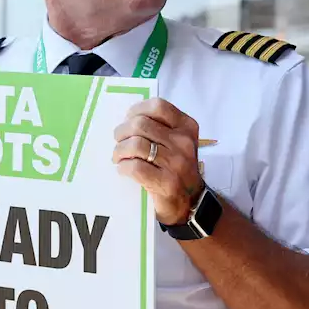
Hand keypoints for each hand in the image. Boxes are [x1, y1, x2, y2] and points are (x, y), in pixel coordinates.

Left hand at [112, 98, 202, 225]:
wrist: (190, 201)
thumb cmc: (176, 168)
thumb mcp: (177, 142)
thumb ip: (159, 127)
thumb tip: (128, 119)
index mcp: (187, 127)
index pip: (157, 106)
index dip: (136, 111)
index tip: (128, 120)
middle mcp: (183, 142)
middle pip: (140, 124)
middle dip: (121, 133)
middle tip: (119, 143)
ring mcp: (176, 163)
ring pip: (135, 145)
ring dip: (119, 151)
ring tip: (119, 158)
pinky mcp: (166, 182)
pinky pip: (134, 167)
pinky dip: (123, 167)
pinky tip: (124, 170)